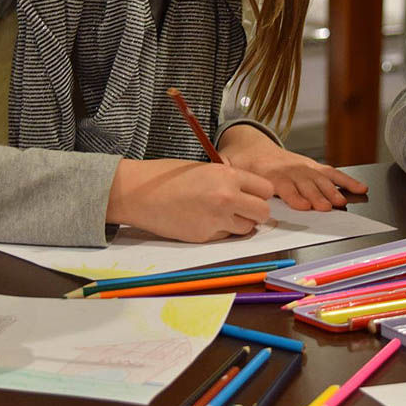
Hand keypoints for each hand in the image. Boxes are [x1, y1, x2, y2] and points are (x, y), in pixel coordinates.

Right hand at [108, 157, 274, 241]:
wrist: (139, 193)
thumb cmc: (168, 177)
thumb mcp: (205, 169)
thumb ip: (229, 180)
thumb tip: (250, 194)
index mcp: (227, 176)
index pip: (265, 189)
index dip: (261, 193)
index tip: (254, 195)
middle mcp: (226, 198)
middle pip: (263, 212)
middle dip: (257, 213)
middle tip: (245, 210)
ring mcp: (216, 219)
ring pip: (247, 228)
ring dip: (240, 224)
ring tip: (222, 215)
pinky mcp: (204, 236)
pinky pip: (225, 237)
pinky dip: (220, 232)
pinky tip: (204, 220)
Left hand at [218, 125, 367, 210]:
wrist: (251, 143)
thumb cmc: (241, 161)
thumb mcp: (227, 164)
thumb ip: (224, 170)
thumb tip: (218, 173)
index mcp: (267, 169)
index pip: (282, 182)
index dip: (293, 193)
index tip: (302, 204)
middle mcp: (287, 167)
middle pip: (303, 182)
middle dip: (315, 194)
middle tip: (326, 207)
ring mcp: (301, 165)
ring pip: (319, 178)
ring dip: (330, 190)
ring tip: (340, 202)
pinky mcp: (311, 166)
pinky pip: (330, 172)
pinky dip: (345, 180)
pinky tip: (359, 188)